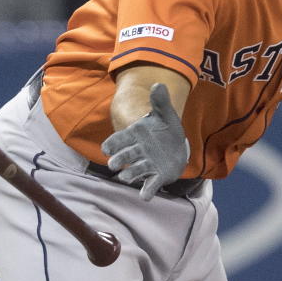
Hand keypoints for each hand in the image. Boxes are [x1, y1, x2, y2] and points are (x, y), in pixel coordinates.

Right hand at [100, 83, 189, 200]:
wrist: (176, 145)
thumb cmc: (165, 129)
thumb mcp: (165, 114)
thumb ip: (160, 101)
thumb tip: (158, 84)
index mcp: (136, 135)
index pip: (120, 139)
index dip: (113, 143)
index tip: (105, 148)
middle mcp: (138, 151)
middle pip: (126, 155)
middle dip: (119, 159)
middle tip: (113, 163)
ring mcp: (147, 165)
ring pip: (136, 171)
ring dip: (130, 174)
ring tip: (125, 177)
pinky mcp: (157, 176)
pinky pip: (150, 185)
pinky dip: (147, 191)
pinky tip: (144, 197)